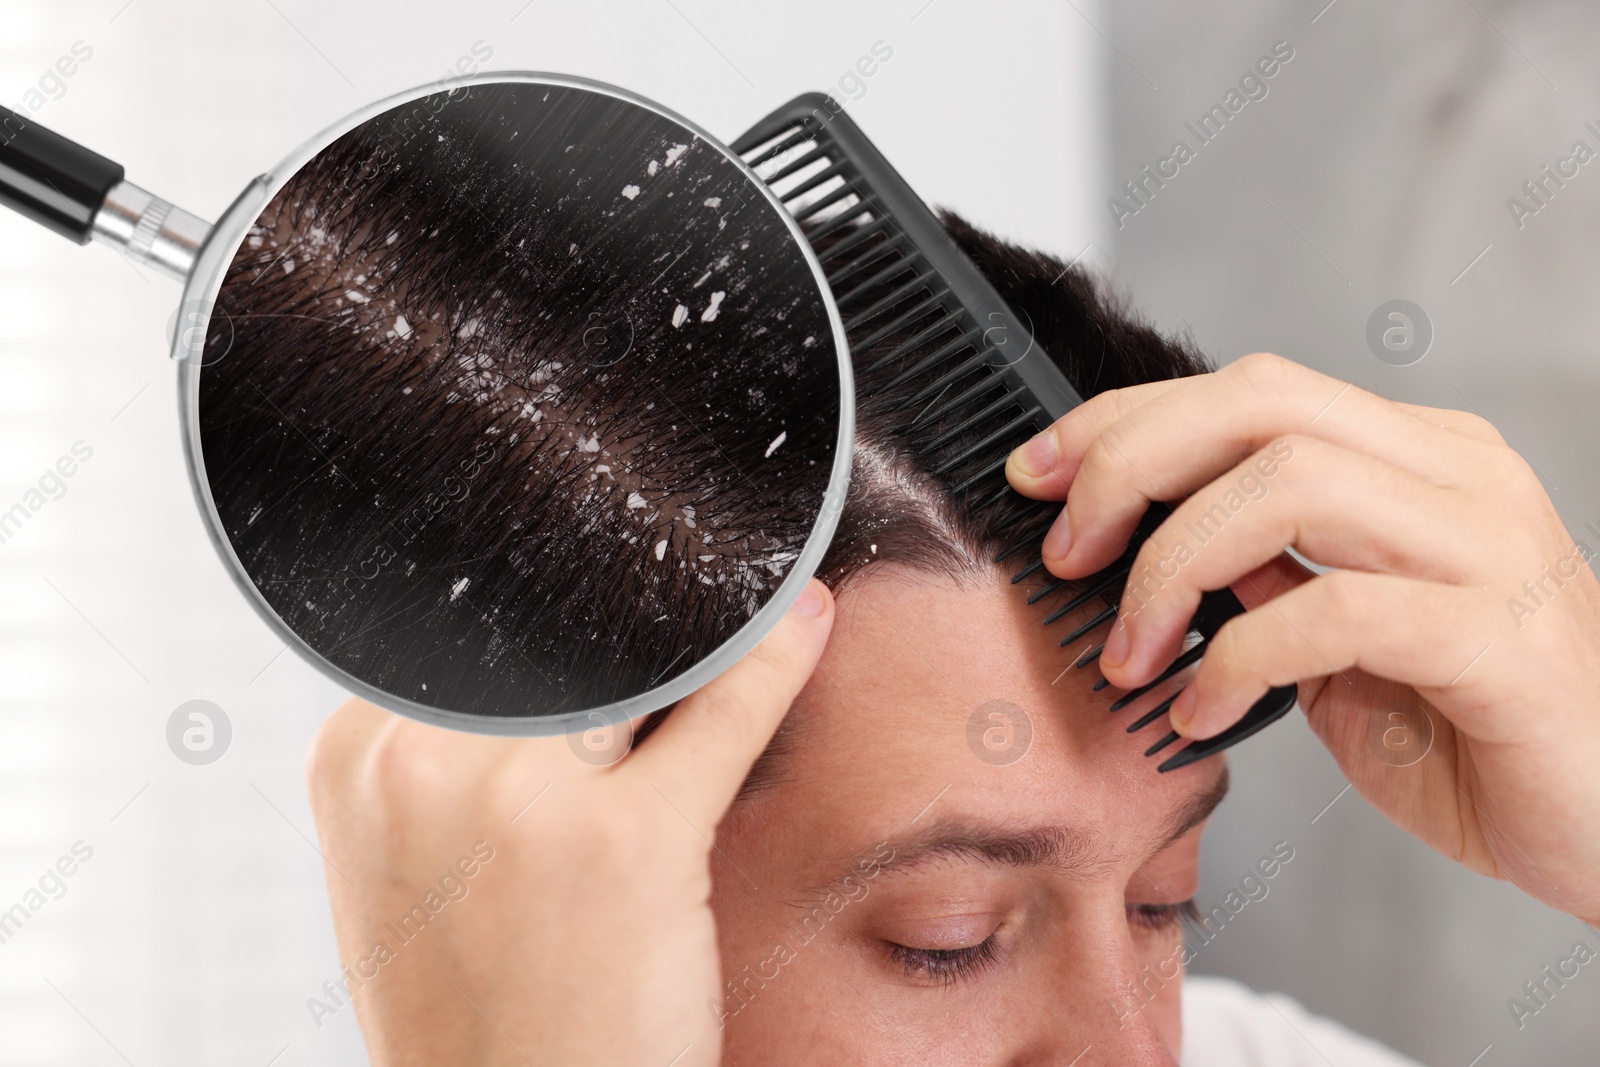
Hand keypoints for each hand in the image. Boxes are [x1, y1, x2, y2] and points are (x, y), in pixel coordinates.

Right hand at [305, 580, 834, 1065]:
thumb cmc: (474, 1007)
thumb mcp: (421, 866)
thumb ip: (465, 750)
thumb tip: (572, 639)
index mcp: (361, 758)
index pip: (484, 626)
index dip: (563, 624)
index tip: (616, 612)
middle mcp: (424, 764)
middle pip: (566, 634)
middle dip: (632, 631)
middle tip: (680, 634)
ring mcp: (523, 801)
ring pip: (644, 657)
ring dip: (697, 642)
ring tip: (738, 635)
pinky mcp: (629, 844)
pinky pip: (726, 708)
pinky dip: (774, 661)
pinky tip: (802, 624)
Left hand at [1006, 352, 1599, 923]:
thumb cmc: (1472, 733)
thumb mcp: (1339, 641)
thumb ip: (1265, 574)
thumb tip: (1145, 541)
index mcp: (1417, 459)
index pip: (1252, 390)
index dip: (1127, 420)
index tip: (1038, 475)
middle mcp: (1458, 477)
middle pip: (1262, 403)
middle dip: (1130, 464)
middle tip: (1066, 551)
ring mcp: (1491, 548)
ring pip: (1294, 482)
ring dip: (1174, 563)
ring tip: (1131, 652)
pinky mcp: (1504, 640)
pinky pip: (1339, 611)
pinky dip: (1242, 657)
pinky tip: (1205, 710)